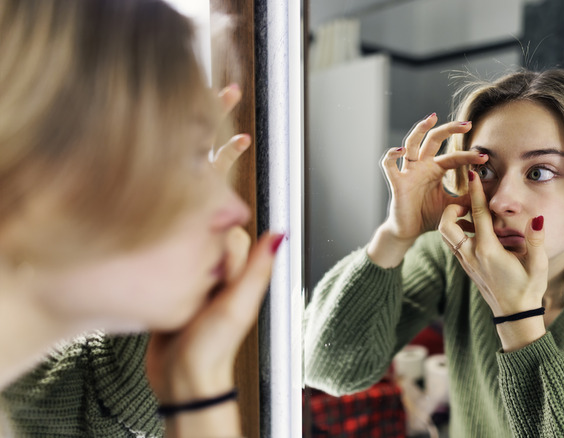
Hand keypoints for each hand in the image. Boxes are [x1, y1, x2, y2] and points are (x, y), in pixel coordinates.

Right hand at [145, 84, 277, 436]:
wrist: (181, 378)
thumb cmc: (212, 346)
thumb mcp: (237, 305)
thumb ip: (255, 270)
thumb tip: (277, 232)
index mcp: (229, 249)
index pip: (226, 196)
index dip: (230, 159)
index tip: (236, 127)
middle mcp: (207, 247)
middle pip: (203, 191)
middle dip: (209, 151)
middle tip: (216, 102)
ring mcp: (181, 255)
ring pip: (179, 208)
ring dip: (182, 177)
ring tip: (184, 148)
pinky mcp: (160, 266)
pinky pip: (161, 230)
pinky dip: (158, 207)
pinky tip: (150, 187)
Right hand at [145, 229, 281, 401]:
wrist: (181, 381)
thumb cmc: (213, 350)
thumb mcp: (237, 306)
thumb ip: (257, 271)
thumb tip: (279, 237)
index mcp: (241, 276)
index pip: (233, 234)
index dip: (220, 237)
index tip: (211, 257)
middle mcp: (219, 277)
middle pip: (205, 238)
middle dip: (193, 248)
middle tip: (192, 276)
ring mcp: (194, 284)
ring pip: (183, 250)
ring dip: (174, 259)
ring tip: (175, 283)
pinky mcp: (172, 293)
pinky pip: (164, 268)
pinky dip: (159, 271)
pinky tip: (159, 285)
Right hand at [368, 114, 486, 266]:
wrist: (409, 231)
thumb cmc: (429, 216)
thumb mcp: (453, 206)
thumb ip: (469, 199)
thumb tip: (489, 194)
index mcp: (436, 169)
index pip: (454, 157)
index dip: (469, 155)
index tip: (485, 157)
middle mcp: (422, 165)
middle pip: (434, 139)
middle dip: (450, 129)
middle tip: (467, 123)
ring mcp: (408, 171)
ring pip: (411, 143)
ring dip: (420, 129)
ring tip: (432, 118)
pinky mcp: (396, 182)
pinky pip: (389, 164)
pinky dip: (392, 155)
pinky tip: (401, 150)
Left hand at [438, 170, 547, 317]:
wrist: (514, 316)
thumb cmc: (528, 290)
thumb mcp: (538, 265)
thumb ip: (536, 240)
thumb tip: (537, 219)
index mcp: (488, 251)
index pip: (479, 215)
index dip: (475, 192)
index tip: (472, 174)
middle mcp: (472, 255)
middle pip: (446, 225)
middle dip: (451, 208)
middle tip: (466, 202)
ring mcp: (466, 262)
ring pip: (446, 235)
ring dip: (452, 220)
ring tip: (470, 213)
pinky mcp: (466, 267)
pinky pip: (453, 244)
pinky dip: (456, 231)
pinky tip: (473, 228)